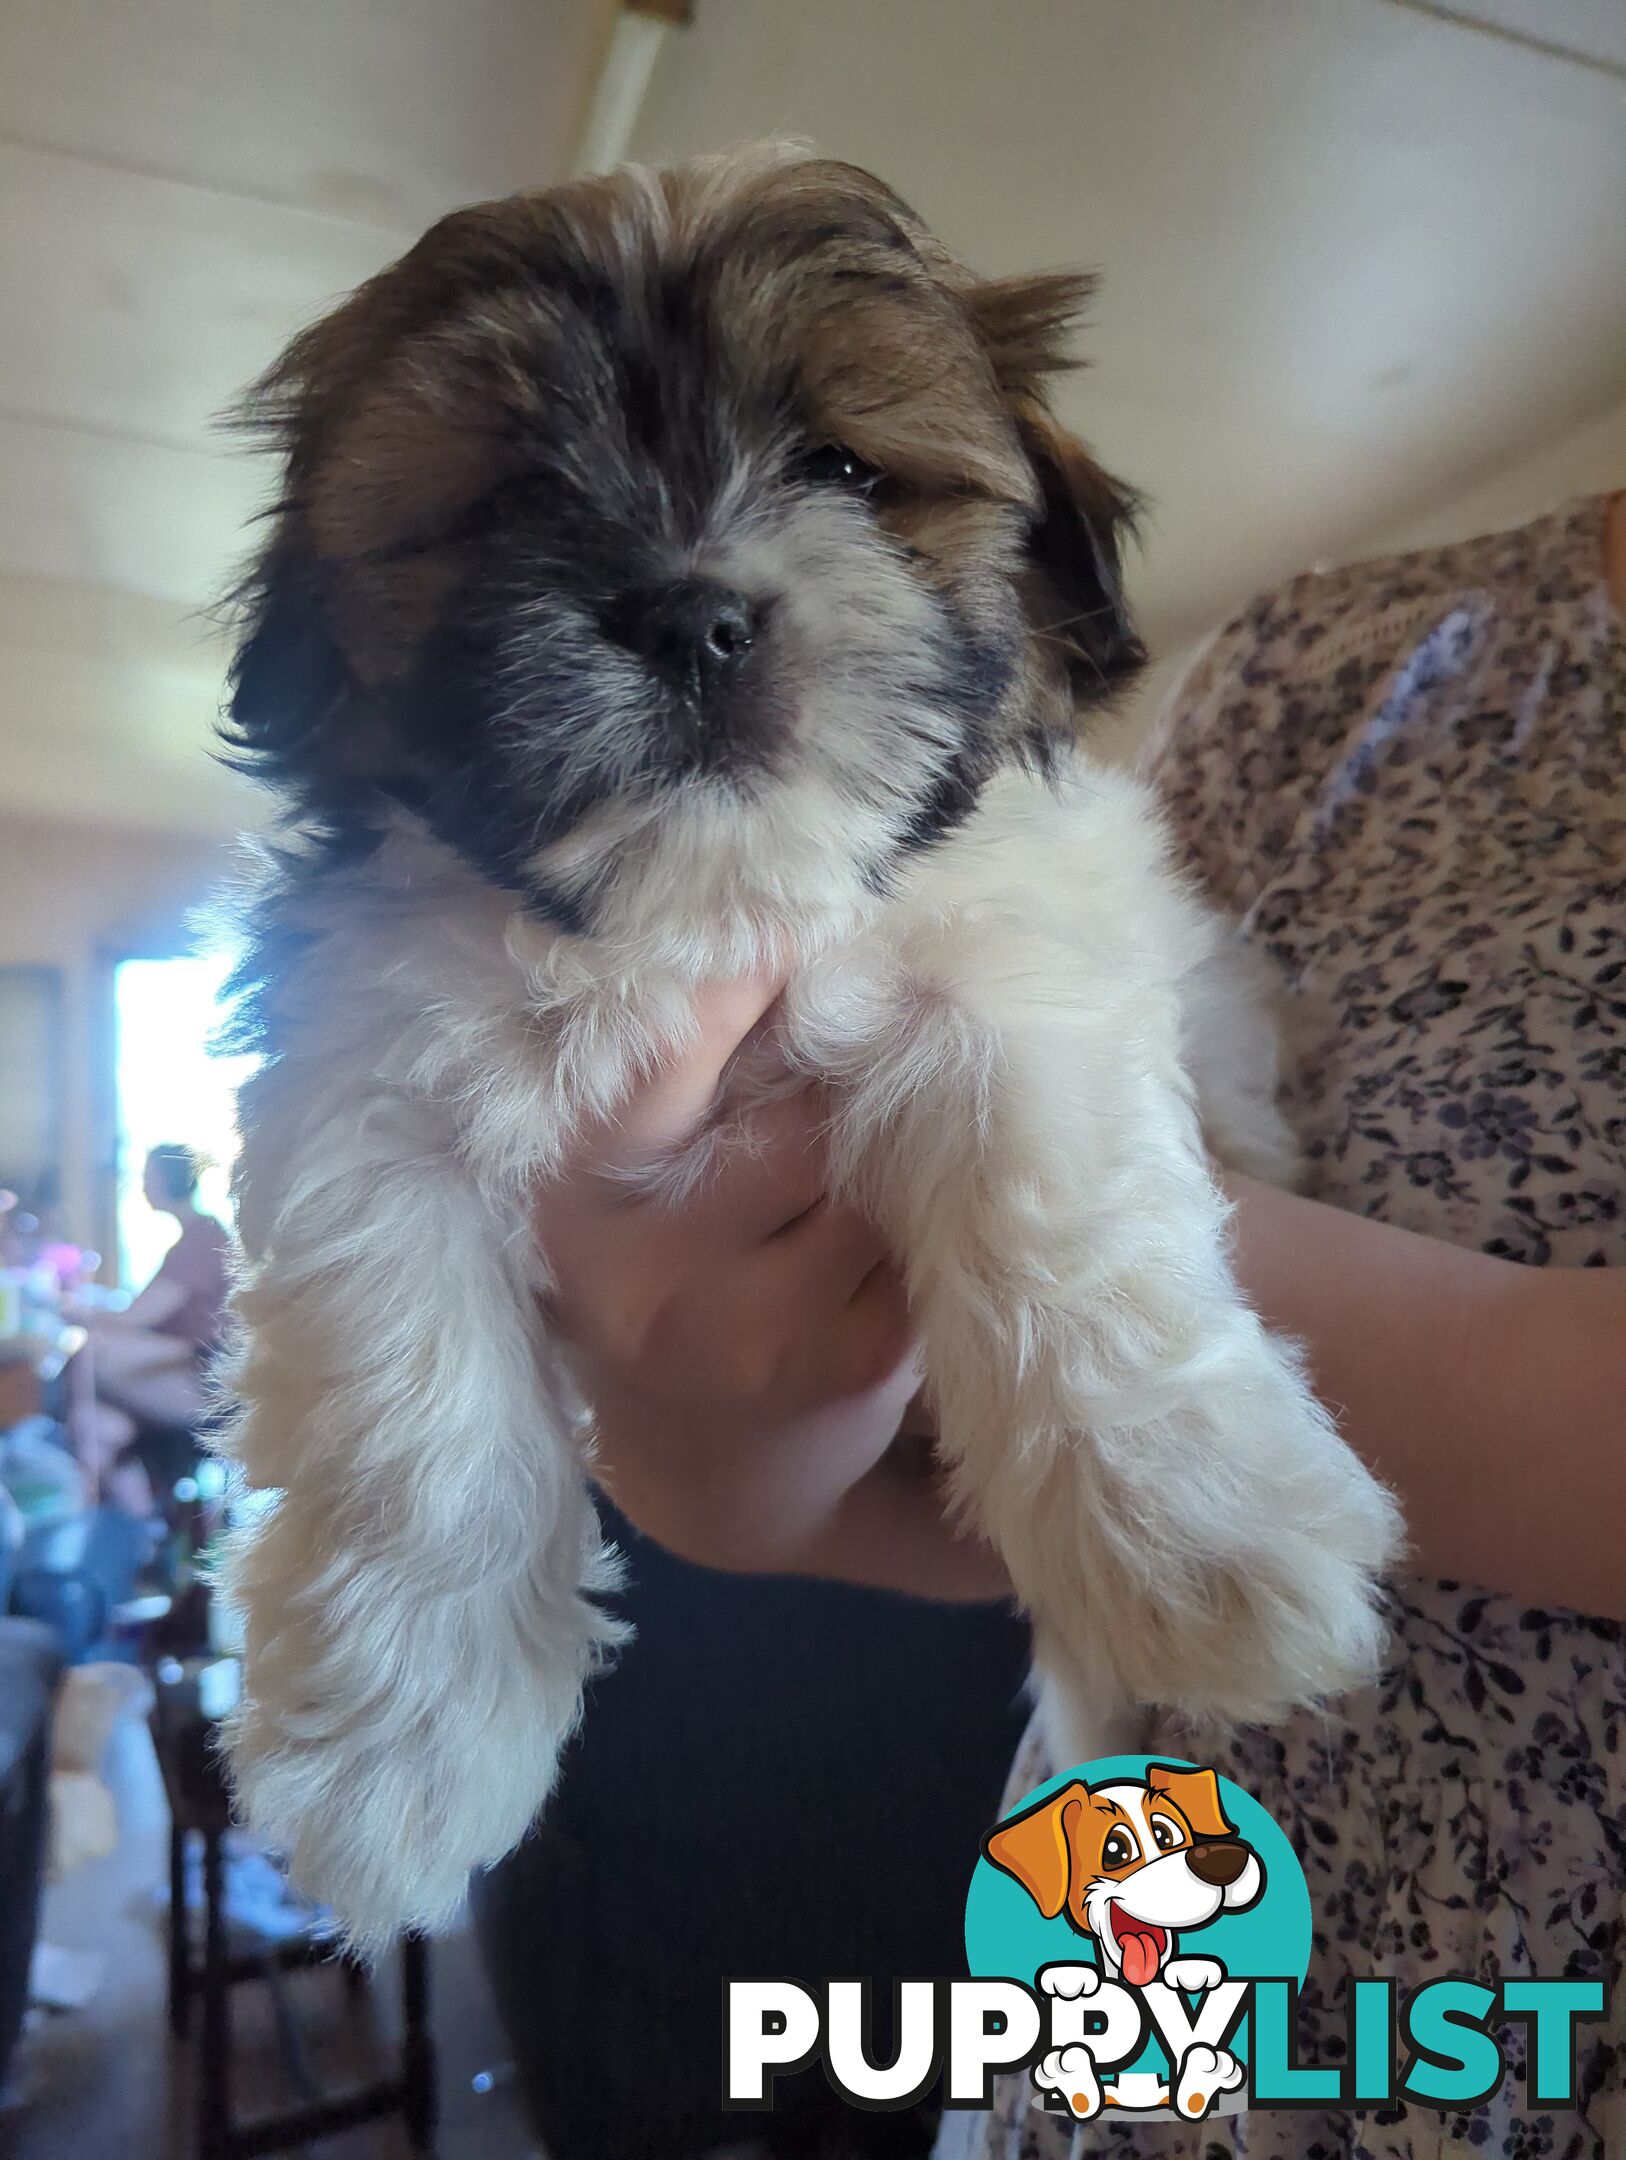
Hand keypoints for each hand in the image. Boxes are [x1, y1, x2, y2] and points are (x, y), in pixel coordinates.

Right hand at [533, 974, 1008, 1600]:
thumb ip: (684, 1096)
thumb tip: (799, 953)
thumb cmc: (675, 1284)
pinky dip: (918, 1230)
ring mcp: (754, 1332)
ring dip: (884, 1164)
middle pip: (796, 1123)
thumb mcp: (632, 1196)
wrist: (710, 1471)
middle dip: (836, 1092)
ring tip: (860, 1180)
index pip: (661, 1067)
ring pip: (867, 1178)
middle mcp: (651, 1279)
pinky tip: (889, 1247)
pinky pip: (915, 1243)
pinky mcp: (850, 1366)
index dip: (731, 989)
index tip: (783, 933)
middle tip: (859, 1069)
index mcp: (579, 1208)